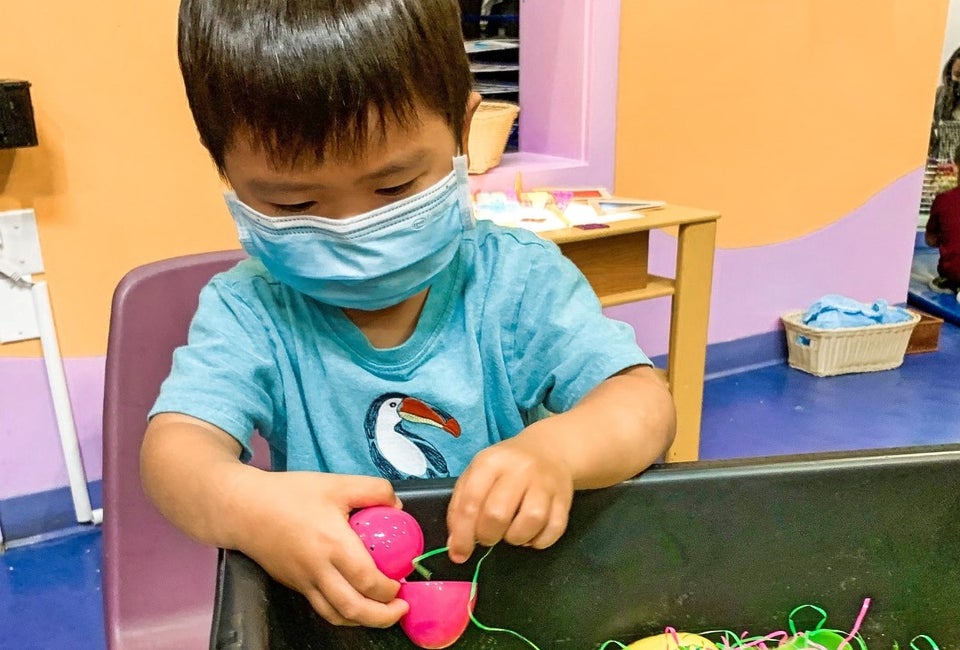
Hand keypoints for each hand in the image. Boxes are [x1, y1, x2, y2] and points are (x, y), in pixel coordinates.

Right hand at [233, 471, 409, 626]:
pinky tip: (355, 602)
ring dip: (363, 620)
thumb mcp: (337, 483)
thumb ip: (373, 490)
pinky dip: (342, 613)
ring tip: (382, 611)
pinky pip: (321, 608)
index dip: (389, 589)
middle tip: (400, 608)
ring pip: (336, 615)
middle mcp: (318, 569)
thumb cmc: (290, 494)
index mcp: (332, 543)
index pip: (367, 580)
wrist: (244, 509)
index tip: (401, 582)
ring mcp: (304, 582)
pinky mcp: (293, 585)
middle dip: (383, 616)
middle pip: (353, 608)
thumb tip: (397, 505)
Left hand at [445, 427, 573, 562]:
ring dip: (516, 538)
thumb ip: (461, 507)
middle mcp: (519, 469)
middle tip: (488, 536)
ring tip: (511, 533)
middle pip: (498, 514)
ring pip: (531, 521)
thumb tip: (455, 546)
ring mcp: (545, 483)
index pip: (471, 502)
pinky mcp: (564, 498)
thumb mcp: (476, 475)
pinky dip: (539, 541)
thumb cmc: (505, 468)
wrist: (548, 450)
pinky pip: (554, 529)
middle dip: (488, 536)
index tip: (459, 554)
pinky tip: (530, 534)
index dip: (462, 534)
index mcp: (490, 462)